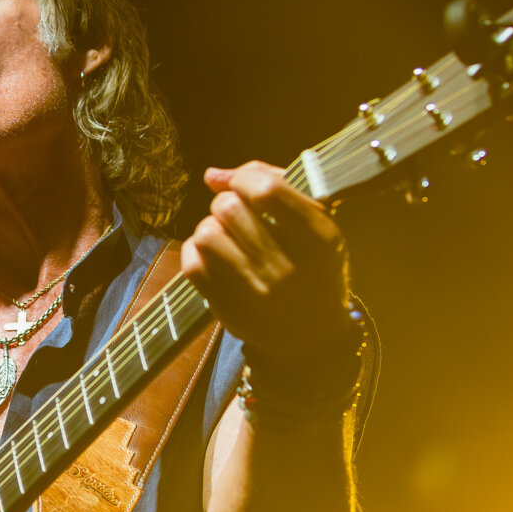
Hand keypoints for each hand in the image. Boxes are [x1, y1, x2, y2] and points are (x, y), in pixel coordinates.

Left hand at [179, 162, 354, 364]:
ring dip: (210, 227)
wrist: (312, 336)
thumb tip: (212, 176)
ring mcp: (257, 292)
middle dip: (226, 203)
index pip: (267, 191)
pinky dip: (196, 252)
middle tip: (236, 215)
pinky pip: (192, 264)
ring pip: (206, 234)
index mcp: (319, 240)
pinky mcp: (230, 309)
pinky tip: (213, 255)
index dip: (244, 178)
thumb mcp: (314, 224)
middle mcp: (289, 268)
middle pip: (229, 208)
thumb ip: (272, 186)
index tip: (243, 185)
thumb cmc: (312, 266)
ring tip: (225, 236)